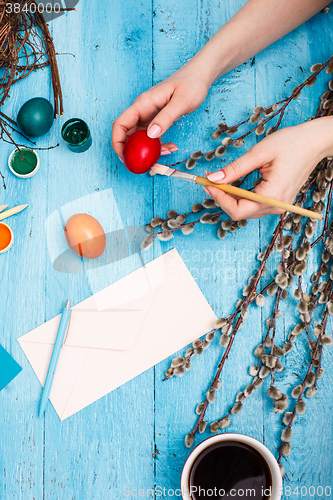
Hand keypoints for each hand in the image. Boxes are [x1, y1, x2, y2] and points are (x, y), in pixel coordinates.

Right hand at [112, 65, 209, 159]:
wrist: (199, 76)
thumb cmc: (191, 84)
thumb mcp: (181, 102)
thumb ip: (166, 118)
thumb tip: (151, 135)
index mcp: (143, 104)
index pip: (120, 124)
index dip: (117, 142)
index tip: (124, 157)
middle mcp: (142, 110)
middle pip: (127, 134)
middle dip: (133, 151)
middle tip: (146, 163)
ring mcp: (148, 115)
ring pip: (140, 138)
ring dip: (149, 150)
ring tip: (167, 153)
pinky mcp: (156, 119)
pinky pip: (151, 137)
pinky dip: (159, 145)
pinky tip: (171, 147)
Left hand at [203, 118, 332, 219]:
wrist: (315, 142)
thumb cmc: (292, 143)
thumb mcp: (259, 153)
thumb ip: (235, 168)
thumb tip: (213, 178)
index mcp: (272, 196)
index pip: (237, 210)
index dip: (218, 198)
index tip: (206, 183)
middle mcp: (276, 206)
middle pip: (239, 212)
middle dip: (221, 197)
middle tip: (208, 180)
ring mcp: (278, 206)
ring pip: (245, 210)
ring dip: (230, 197)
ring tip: (218, 180)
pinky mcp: (278, 201)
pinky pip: (254, 205)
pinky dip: (240, 196)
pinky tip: (233, 184)